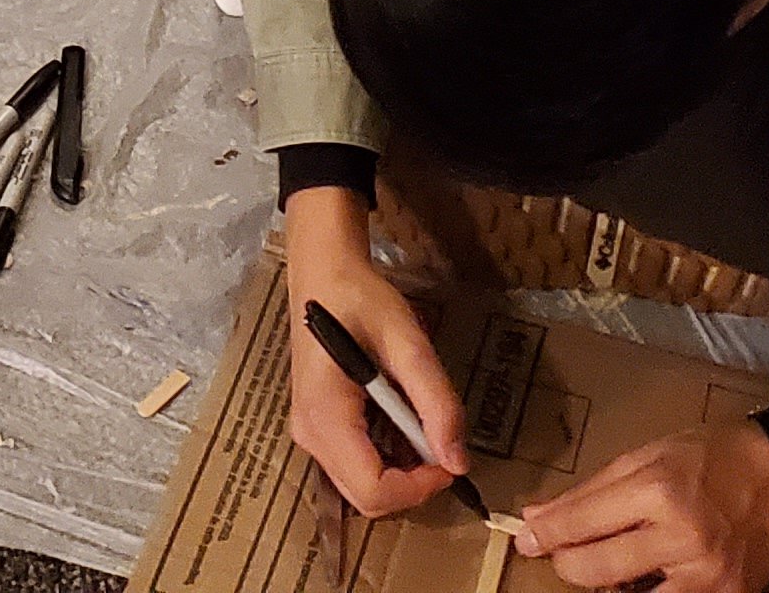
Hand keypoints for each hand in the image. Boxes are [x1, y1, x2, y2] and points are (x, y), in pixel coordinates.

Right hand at [283, 196, 464, 517]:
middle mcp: (310, 436)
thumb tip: (459, 461)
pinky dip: (387, 456)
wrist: (324, 272)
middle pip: (366, 497)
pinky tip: (401, 418)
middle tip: (440, 442)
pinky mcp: (316, 427)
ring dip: (402, 470)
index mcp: (327, 417)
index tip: (450, 458)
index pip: (372, 490)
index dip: (419, 487)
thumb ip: (436, 402)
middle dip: (413, 483)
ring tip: (421, 421)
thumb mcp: (409, 344)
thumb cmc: (362, 300)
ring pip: (361, 486)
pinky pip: (354, 465)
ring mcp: (309, 433)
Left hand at [519, 419, 768, 592]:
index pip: (581, 523)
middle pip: (595, 571)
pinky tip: (645, 578)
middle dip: (568, 564)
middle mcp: (681, 537)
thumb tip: (537, 517)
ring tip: (611, 564)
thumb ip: (590, 491)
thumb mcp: (646, 456)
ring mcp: (705, 576)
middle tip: (567, 553)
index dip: (545, 536)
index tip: (525, 541)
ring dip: (606, 586)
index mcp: (658, 490)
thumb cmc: (709, 455)